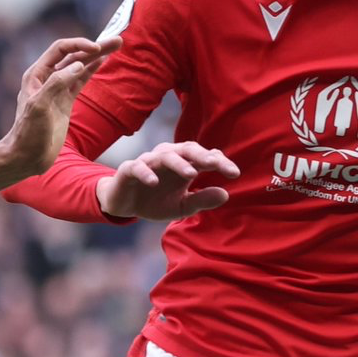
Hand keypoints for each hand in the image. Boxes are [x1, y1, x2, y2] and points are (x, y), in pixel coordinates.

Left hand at [3, 36, 117, 177]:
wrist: (27, 157)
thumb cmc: (28, 133)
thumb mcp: (39, 106)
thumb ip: (57, 83)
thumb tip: (78, 65)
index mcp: (36, 74)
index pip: (60, 49)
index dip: (79, 45)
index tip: (96, 48)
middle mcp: (46, 78)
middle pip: (73, 55)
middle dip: (95, 47)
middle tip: (118, 40)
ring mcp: (57, 89)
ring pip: (80, 66)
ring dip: (97, 56)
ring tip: (117, 45)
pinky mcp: (65, 102)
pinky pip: (81, 80)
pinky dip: (92, 70)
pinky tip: (103, 61)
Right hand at [95, 141, 237, 221]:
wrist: (124, 204)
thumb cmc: (155, 202)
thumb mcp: (182, 207)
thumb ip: (201, 200)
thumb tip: (225, 194)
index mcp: (185, 165)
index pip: (205, 158)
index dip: (220, 163)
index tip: (234, 173)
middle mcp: (168, 159)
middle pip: (187, 149)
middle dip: (202, 155)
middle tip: (215, 163)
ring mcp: (148, 162)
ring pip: (165, 155)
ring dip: (178, 163)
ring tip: (191, 174)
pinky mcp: (129, 169)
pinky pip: (137, 167)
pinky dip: (146, 173)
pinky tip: (154, 182)